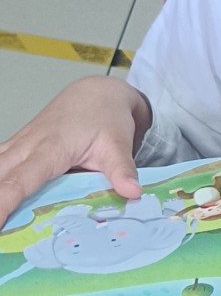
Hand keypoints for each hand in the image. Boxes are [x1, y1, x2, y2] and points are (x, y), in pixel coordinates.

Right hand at [0, 77, 151, 230]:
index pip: (21, 180)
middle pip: (0, 176)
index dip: (4, 202)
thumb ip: (122, 169)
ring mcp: (20, 145)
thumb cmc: (105, 116)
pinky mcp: (17, 147)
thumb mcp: (117, 143)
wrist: (96, 93)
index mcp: (51, 148)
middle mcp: (29, 146)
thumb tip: (132, 192)